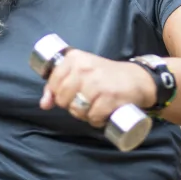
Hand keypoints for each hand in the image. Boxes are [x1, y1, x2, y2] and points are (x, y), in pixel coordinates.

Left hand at [40, 49, 155, 127]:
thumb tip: (44, 104)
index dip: (57, 93)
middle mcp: (84, 68)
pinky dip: (97, 120)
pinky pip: (93, 117)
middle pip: (62, 99)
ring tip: (93, 107)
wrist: (136, 79)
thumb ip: (59, 84)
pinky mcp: (109, 97)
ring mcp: (96, 83)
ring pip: (76, 110)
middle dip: (70, 105)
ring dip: (84, 115)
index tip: (70, 93)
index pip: (53, 82)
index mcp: (75, 58)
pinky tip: (103, 114)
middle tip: (84, 101)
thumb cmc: (105, 75)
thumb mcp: (81, 72)